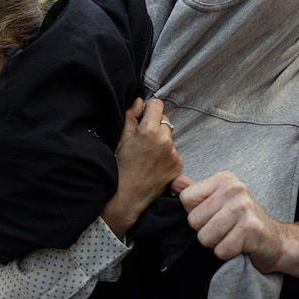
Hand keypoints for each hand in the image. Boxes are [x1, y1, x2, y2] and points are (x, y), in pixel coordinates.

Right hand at [101, 98, 184, 233]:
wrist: (127, 197)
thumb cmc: (120, 168)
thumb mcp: (120, 140)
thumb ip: (130, 117)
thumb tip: (139, 101)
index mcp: (149, 130)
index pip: (157, 104)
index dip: (149, 109)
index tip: (143, 117)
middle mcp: (165, 140)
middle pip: (164, 120)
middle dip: (155, 125)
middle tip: (143, 140)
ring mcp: (174, 153)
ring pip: (169, 136)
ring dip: (161, 140)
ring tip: (148, 155)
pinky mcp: (179, 164)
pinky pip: (174, 151)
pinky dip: (166, 154)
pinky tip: (154, 164)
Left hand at [178, 171, 284, 273]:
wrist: (276, 241)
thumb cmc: (244, 222)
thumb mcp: (220, 202)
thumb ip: (197, 193)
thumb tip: (173, 182)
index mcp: (224, 179)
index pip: (186, 198)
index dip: (196, 214)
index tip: (216, 215)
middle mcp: (234, 189)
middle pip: (193, 220)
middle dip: (206, 231)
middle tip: (226, 229)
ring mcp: (243, 207)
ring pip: (204, 237)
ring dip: (217, 243)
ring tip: (232, 236)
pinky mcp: (250, 228)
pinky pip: (221, 250)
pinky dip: (228, 254)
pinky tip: (240, 246)